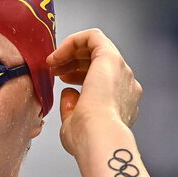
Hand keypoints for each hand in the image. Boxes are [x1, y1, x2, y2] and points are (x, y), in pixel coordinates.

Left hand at [45, 29, 142, 155]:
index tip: (59, 79)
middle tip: (53, 69)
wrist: (99, 137)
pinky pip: (93, 37)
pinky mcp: (111, 58)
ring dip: (71, 51)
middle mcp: (125, 84)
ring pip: (97, 47)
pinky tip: (58, 54)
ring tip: (52, 62)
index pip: (101, 79)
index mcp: (120, 102)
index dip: (77, 74)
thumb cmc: (87, 139)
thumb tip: (68, 93)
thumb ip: (72, 108)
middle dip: (73, 62)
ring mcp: (121, 71)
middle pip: (99, 62)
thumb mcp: (75, 124)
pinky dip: (73, 41)